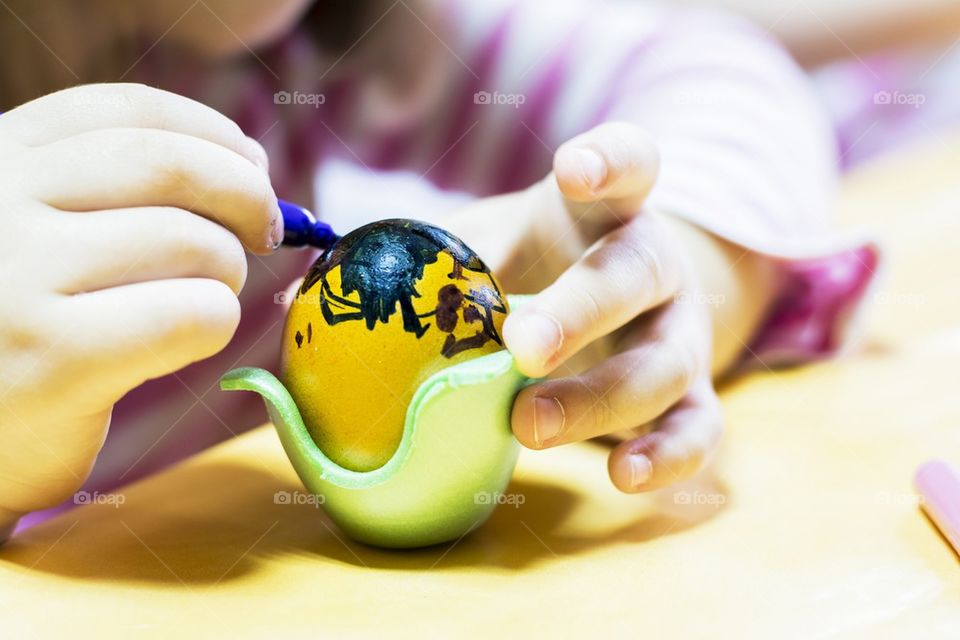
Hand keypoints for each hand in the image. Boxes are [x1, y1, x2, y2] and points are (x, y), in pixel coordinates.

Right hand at [0, 83, 280, 520]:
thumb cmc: (12, 333)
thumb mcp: (33, 232)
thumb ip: (110, 191)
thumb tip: (250, 163)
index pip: (127, 113)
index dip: (212, 133)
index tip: (254, 163)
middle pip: (171, 167)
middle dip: (247, 195)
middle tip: (267, 232)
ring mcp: (20, 278)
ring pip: (194, 243)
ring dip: (228, 272)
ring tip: (204, 297)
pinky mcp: (56, 358)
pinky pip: (193, 315)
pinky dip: (215, 324)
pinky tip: (188, 340)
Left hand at [446, 122, 775, 492]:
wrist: (608, 310)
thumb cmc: (534, 266)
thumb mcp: (490, 245)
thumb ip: (444, 262)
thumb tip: (348, 297)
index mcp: (605, 210)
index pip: (630, 163)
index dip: (609, 160)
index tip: (573, 171)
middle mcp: (654, 265)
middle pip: (634, 276)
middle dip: (579, 311)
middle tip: (523, 347)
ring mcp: (680, 332)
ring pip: (664, 364)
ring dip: (599, 399)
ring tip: (528, 426)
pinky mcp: (692, 396)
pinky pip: (699, 429)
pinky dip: (669, 457)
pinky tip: (625, 478)